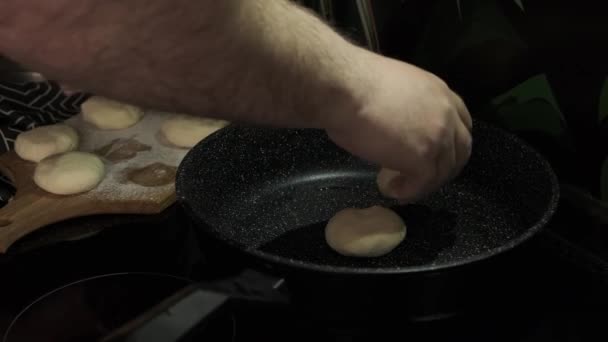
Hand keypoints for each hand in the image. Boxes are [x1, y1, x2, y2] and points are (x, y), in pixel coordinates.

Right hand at [325, 51, 471, 201]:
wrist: (344, 88)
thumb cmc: (353, 85)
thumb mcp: (394, 89)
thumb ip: (407, 108)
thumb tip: (396, 125)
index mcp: (439, 91)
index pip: (462, 121)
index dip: (451, 141)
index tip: (435, 152)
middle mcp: (446, 112)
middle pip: (461, 149)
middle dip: (445, 166)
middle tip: (423, 176)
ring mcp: (438, 137)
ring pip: (444, 170)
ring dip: (424, 182)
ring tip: (402, 185)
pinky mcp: (423, 158)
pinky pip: (422, 184)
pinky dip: (408, 191)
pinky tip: (391, 189)